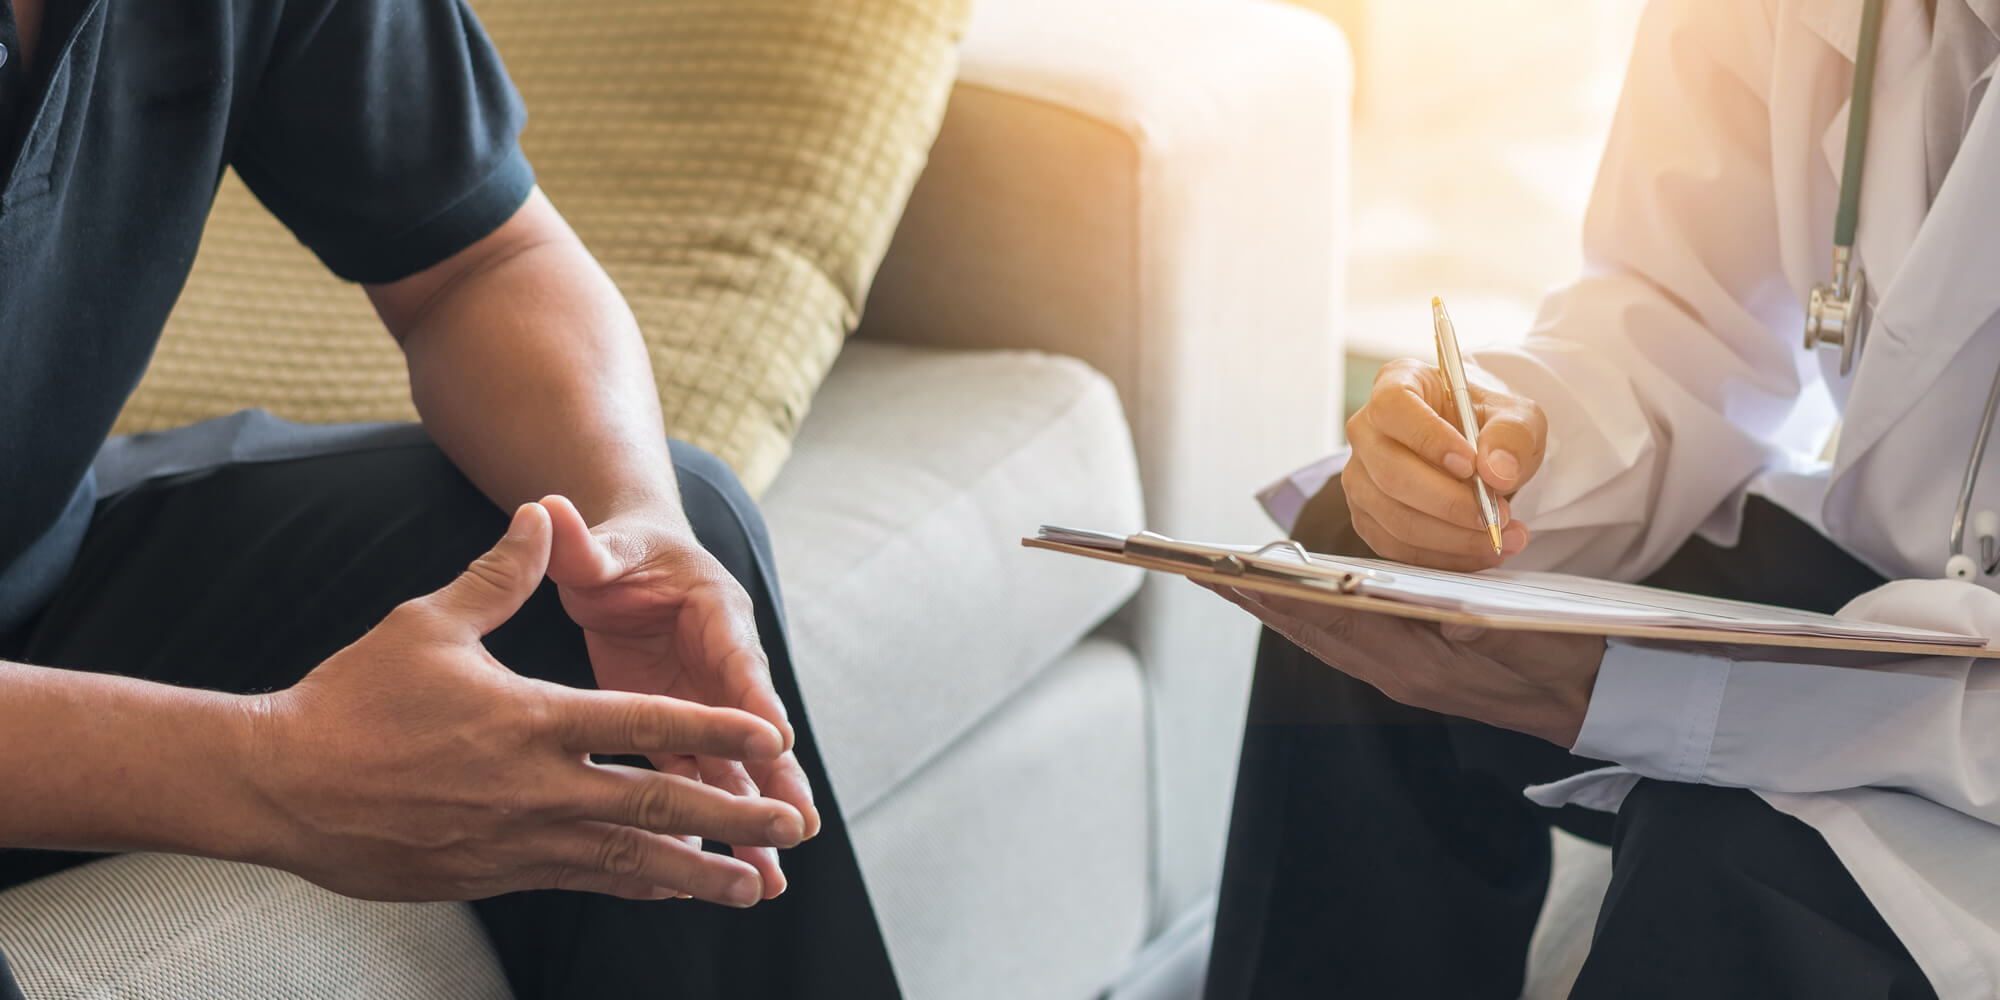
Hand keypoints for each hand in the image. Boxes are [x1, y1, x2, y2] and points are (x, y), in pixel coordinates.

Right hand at [245, 503, 804, 905]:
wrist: (280, 785)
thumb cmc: (352, 699)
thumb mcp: (431, 623)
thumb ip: (501, 574)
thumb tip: (540, 514)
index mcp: (535, 721)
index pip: (649, 725)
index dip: (718, 732)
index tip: (774, 742)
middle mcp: (539, 788)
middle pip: (659, 805)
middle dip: (734, 817)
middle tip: (791, 827)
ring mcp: (519, 840)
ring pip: (631, 861)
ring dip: (699, 874)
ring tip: (754, 886)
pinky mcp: (494, 873)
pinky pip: (585, 881)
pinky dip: (637, 886)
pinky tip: (670, 890)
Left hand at [539, 495, 812, 900]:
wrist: (625, 561)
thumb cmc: (617, 549)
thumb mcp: (603, 546)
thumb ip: (582, 542)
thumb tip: (550, 509)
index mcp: (714, 612)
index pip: (739, 659)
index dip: (755, 699)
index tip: (776, 741)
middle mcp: (723, 662)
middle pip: (754, 727)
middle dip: (776, 780)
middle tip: (798, 827)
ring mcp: (704, 702)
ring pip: (735, 768)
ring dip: (752, 819)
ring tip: (773, 878)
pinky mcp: (678, 730)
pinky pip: (702, 781)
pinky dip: (715, 823)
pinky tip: (726, 870)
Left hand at [1209, 585, 1605, 746]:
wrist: (1597, 700)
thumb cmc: (1563, 657)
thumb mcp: (1516, 630)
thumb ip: (1464, 618)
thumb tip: (1411, 600)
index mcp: (1414, 665)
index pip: (1326, 620)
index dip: (1273, 591)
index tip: (1223, 570)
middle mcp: (1396, 674)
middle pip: (1309, 630)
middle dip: (1256, 598)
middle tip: (1201, 569)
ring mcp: (1402, 676)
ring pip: (1323, 636)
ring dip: (1278, 607)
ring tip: (1234, 579)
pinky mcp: (1413, 671)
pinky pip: (1347, 641)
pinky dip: (1314, 617)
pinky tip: (1299, 600)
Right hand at [1344, 359, 1548, 569]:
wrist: (1478, 455)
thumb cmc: (1488, 426)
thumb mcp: (1517, 417)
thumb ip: (1513, 435)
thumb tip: (1496, 470)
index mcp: (1397, 384)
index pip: (1394, 408)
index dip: (1428, 438)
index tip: (1471, 466)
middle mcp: (1366, 429)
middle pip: (1390, 472)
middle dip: (1449, 503)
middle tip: (1498, 515)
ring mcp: (1360, 476)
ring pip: (1394, 517)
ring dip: (1453, 538)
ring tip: (1503, 537)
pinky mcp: (1366, 516)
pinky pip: (1397, 547)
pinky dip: (1443, 557)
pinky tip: (1480, 551)